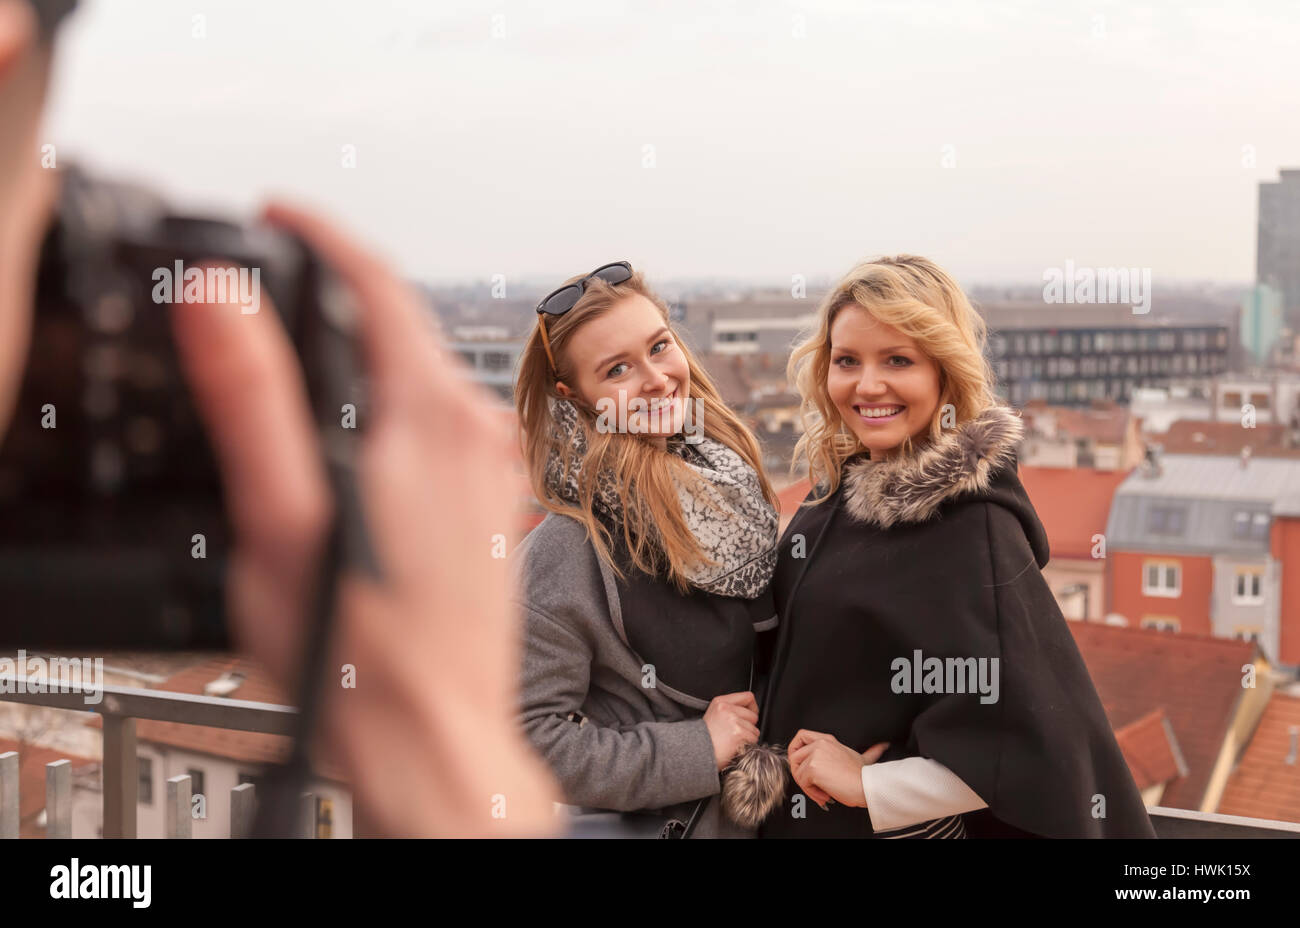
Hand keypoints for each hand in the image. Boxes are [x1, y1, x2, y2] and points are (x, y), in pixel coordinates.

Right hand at [169, 201, 561, 835]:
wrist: (434, 736)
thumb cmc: (364, 651)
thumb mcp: (282, 519)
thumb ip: (253, 399)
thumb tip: (223, 299)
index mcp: (431, 419)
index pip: (380, 284)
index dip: (324, 236)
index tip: (283, 214)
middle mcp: (479, 434)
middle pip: (406, 329)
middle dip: (340, 299)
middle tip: (278, 289)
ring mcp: (495, 472)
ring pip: (425, 379)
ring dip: (366, 359)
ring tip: (304, 368)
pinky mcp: (495, 506)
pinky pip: (442, 428)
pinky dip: (395, 411)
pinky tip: (358, 448)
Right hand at [703, 691, 759, 769]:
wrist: (697, 751)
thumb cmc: (705, 737)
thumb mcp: (713, 714)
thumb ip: (729, 708)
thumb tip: (749, 711)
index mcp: (720, 702)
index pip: (748, 697)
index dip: (752, 707)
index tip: (750, 714)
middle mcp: (727, 708)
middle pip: (753, 715)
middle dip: (749, 726)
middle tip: (738, 732)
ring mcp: (733, 720)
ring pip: (754, 729)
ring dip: (748, 737)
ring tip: (734, 740)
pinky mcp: (738, 733)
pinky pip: (753, 739)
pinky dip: (748, 745)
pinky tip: (736, 746)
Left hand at [788, 729, 888, 810]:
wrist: (867, 786)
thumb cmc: (864, 776)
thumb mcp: (862, 757)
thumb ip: (869, 750)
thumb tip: (882, 746)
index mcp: (827, 740)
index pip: (801, 736)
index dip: (795, 749)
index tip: (798, 763)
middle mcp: (819, 744)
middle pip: (794, 756)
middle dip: (799, 774)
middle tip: (812, 785)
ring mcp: (815, 755)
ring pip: (797, 772)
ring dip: (808, 787)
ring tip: (823, 793)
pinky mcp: (812, 768)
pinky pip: (802, 783)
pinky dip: (812, 793)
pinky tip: (824, 795)